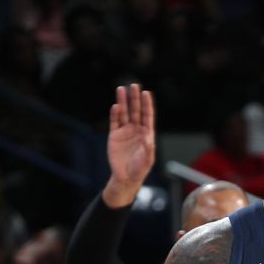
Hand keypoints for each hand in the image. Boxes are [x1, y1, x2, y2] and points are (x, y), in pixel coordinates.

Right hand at [103, 83, 155, 207]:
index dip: (147, 105)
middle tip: (134, 86)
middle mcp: (136, 130)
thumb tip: (147, 137)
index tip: (146, 93)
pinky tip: (116, 106)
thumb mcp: (148, 159)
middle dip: (135, 99)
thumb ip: (148, 148)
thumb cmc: (140, 169)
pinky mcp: (114, 136)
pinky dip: (115, 114)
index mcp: (146, 134)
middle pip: (136, 111)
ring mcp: (125, 132)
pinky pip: (114, 122)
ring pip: (124, 113)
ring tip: (121, 89)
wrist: (126, 177)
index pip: (147, 116)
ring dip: (123, 102)